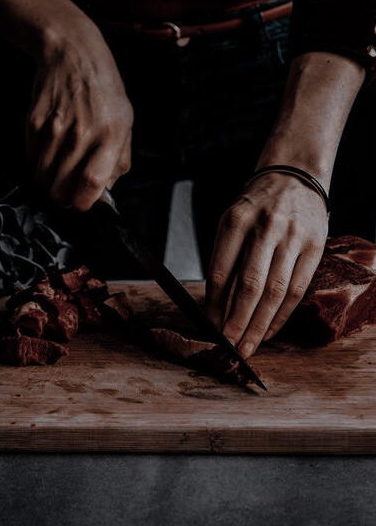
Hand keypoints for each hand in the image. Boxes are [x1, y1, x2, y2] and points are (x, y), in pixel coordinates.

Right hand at [26, 16, 132, 209]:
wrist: (72, 54)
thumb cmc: (104, 90)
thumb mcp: (125, 122)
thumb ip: (119, 160)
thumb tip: (104, 193)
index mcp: (111, 135)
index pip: (91, 184)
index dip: (83, 203)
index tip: (81, 203)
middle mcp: (82, 133)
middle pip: (61, 188)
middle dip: (63, 198)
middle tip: (67, 192)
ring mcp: (54, 128)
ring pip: (42, 178)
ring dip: (48, 183)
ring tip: (58, 172)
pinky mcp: (33, 122)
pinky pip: (30, 160)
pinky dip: (38, 164)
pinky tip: (49, 151)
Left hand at [205, 172, 328, 357]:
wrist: (294, 178)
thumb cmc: (256, 206)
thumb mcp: (232, 221)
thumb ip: (224, 258)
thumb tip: (216, 306)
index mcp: (237, 220)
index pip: (222, 271)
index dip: (215, 304)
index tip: (210, 326)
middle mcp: (265, 228)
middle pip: (250, 285)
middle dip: (237, 321)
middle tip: (229, 347)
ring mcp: (293, 238)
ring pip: (275, 292)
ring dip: (259, 325)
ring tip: (248, 346)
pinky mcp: (314, 247)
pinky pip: (297, 289)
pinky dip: (282, 315)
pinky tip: (270, 331)